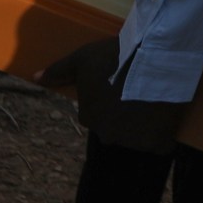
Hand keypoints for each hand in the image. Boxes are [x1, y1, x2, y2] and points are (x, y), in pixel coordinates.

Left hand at [38, 36, 182, 153]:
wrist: (153, 58)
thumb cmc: (114, 57)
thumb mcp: (83, 58)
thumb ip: (59, 71)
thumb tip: (36, 78)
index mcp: (88, 117)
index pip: (97, 114)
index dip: (110, 100)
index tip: (121, 86)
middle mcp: (107, 135)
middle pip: (116, 129)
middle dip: (125, 116)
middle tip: (138, 94)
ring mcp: (133, 141)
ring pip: (137, 138)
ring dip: (144, 126)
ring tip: (154, 102)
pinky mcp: (158, 143)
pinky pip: (159, 145)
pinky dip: (162, 136)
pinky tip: (166, 119)